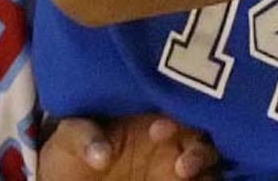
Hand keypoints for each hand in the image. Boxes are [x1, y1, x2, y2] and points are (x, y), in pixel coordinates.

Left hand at [39, 115, 218, 180]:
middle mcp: (170, 140)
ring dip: (205, 164)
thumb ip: (83, 136)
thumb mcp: (67, 139)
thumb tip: (100, 154)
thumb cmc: (70, 157)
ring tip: (184, 174)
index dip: (176, 112)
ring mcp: (175, 168)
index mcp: (148, 117)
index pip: (177, 105)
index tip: (157, 130)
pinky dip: (204, 180)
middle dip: (199, 146)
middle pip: (204, 133)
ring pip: (210, 161)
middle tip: (181, 164)